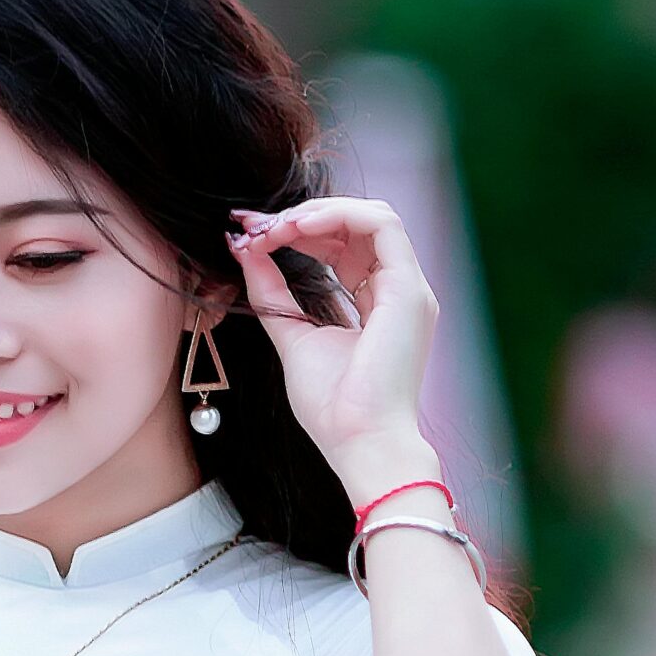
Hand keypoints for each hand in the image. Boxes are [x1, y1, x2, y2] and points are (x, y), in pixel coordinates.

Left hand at [224, 196, 438, 481]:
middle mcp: (396, 291)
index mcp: (375, 303)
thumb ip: (273, 295)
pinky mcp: (409, 290)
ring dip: (318, 213)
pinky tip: (298, 228)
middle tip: (256, 227)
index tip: (252, 236)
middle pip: (355, 227)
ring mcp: (408, 288)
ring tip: (276, 227)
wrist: (360, 442)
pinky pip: (381, 225)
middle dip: (302, 219)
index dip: (298, 233)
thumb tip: (246, 252)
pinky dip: (338, 216)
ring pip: (371, 217)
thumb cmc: (333, 408)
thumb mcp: (292, 338)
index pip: (341, 247)